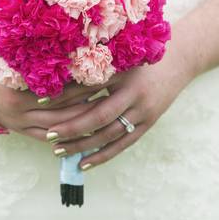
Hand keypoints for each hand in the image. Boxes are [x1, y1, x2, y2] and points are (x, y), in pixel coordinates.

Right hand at [0, 68, 122, 141]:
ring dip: (81, 122)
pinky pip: (46, 138)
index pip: (60, 90)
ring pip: (58, 127)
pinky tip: (84, 132)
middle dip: (88, 104)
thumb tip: (71, 46)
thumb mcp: (13, 58)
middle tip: (110, 97)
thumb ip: (37, 56)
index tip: (103, 77)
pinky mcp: (20, 131)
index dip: (83, 85)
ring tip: (104, 114)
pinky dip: (66, 136)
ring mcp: (20, 124)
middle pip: (62, 111)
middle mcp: (20, 111)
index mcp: (19, 92)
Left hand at [41, 42, 195, 169]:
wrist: (179, 61)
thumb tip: (57, 78)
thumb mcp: (119, 57)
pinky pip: (123, 144)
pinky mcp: (149, 123)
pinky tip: (82, 163)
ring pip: (109, 133)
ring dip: (82, 144)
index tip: (38, 101)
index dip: (63, 94)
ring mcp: (143, 110)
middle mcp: (133, 92)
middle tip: (47, 135)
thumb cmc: (140, 57)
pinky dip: (102, 155)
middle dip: (71, 126)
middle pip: (98, 114)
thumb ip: (93, 67)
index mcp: (123, 71)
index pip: (88, 86)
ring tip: (58, 151)